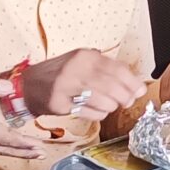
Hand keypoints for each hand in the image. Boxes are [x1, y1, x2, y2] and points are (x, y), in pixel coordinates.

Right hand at [21, 49, 151, 123]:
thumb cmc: (62, 74)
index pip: (118, 70)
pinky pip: (90, 113)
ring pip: (105, 102)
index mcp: (85, 56)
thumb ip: (109, 71)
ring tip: (105, 105)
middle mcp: (76, 69)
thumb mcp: (84, 63)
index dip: (133, 83)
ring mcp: (67, 87)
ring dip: (110, 107)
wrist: (29, 84)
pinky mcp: (60, 104)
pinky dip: (98, 114)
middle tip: (125, 102)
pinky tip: (93, 109)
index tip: (140, 91)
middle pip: (114, 88)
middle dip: (125, 98)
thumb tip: (137, 86)